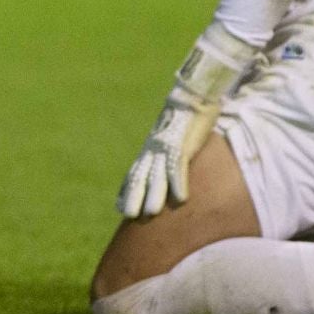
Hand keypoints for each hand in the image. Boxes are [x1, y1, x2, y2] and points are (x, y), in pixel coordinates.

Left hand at [116, 86, 221, 218]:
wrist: (193, 97)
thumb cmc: (183, 120)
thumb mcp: (169, 139)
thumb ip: (165, 155)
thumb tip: (165, 170)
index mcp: (149, 150)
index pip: (134, 172)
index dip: (127, 190)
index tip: (119, 208)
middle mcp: (153, 150)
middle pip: (141, 176)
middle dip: (134, 196)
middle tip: (128, 216)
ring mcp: (165, 147)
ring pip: (158, 174)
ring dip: (155, 194)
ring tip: (150, 212)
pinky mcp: (182, 143)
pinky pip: (179, 165)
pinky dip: (179, 182)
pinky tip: (181, 198)